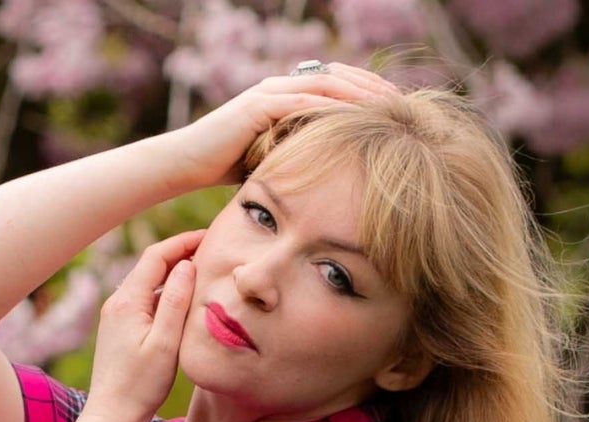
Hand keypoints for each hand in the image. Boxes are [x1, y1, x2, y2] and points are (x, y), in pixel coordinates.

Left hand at [84, 229, 204, 421]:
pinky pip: (144, 301)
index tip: (209, 236)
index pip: (157, 255)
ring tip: (201, 272)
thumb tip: (186, 265)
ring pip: (148, 284)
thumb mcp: (165, 343)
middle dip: (180, 253)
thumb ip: (176, 302)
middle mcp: (117, 302)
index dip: (183, 242)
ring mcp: (116, 315)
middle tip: (210, 250)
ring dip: (173, 275)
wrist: (111, 417)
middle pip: (151, 265)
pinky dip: (164, 294)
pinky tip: (181, 303)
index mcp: (128, 301)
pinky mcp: (118, 329)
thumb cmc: (140, 386)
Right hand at [170, 62, 407, 191]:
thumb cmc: (222, 169)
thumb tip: (324, 178)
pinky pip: (304, 101)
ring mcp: (269, 91)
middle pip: (338, 77)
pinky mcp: (260, 104)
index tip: (394, 109)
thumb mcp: (271, 161)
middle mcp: (280, 86)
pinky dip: (331, 108)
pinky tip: (354, 119)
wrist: (184, 163)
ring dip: (359, 94)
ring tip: (388, 107)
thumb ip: (296, 157)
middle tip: (404, 101)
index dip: (365, 94)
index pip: (334, 86)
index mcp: (285, 96)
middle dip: (371, 87)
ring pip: (326, 84)